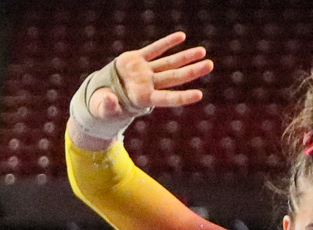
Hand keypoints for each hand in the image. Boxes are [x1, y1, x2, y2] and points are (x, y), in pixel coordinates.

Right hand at [89, 32, 210, 120]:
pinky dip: (167, 43)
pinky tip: (182, 36)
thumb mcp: (104, 109)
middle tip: (210, 65)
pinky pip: (155, 49)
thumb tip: (109, 100)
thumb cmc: (105, 107)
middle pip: (174, 77)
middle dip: (192, 71)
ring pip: (169, 63)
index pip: (167, 98)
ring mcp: (144, 71)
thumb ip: (108, 105)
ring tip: (203, 52)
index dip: (182, 97)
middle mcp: (148, 84)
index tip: (199, 95)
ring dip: (186, 57)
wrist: (103, 94)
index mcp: (144, 99)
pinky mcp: (137, 59)